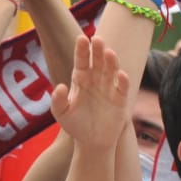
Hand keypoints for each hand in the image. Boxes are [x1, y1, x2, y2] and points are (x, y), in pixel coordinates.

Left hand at [49, 34, 130, 149]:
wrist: (91, 142)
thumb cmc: (75, 125)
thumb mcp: (61, 113)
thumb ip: (57, 100)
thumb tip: (59, 86)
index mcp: (80, 79)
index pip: (81, 61)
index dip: (82, 50)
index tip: (81, 38)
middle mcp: (96, 79)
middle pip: (97, 61)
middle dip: (97, 50)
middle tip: (97, 39)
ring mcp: (109, 88)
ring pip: (111, 70)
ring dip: (111, 61)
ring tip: (109, 53)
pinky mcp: (120, 99)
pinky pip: (122, 88)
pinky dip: (123, 81)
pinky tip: (121, 75)